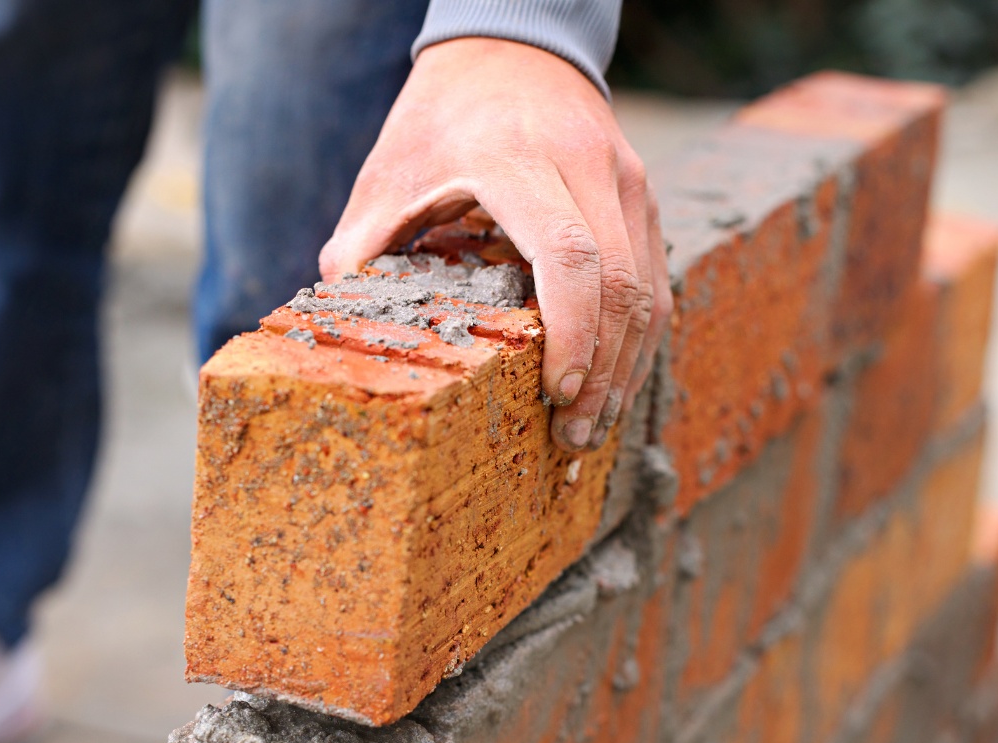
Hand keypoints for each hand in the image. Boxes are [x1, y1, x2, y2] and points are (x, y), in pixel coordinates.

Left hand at [321, 37, 672, 452]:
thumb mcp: (388, 171)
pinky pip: (654, 278)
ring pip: (648, 289)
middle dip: (603, 375)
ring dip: (627, 367)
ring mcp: (627, 180)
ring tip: (594, 427)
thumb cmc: (440, 116)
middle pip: (621, 287)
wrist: (509, 47)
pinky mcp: (643, 196)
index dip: (572, 337)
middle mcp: (588, 168)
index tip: (556, 396)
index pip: (571, 259)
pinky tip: (610, 382)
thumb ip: (363, 246)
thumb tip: (343, 326)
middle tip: (574, 440)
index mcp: (521, 162)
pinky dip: (635, 338)